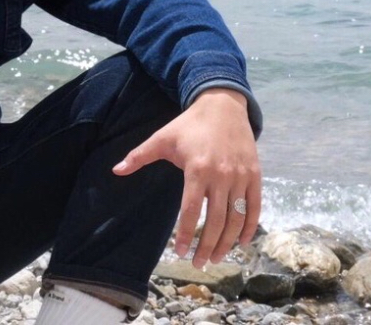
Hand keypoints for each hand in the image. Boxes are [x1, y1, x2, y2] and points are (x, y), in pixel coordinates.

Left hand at [112, 88, 260, 267]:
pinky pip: (254, 207)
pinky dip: (249, 227)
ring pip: (236, 218)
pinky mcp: (255, 175)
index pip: (191, 210)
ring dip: (227, 242)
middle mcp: (221, 175)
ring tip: (217, 258)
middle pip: (215, 220)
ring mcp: (241, 176)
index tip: (180, 252)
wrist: (223, 105)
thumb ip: (139, 156)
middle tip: (199, 264)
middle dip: (207, 246)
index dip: (186, 234)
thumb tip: (115, 171)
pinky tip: (241, 242)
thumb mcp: (162, 137)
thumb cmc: (189, 124)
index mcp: (197, 168)